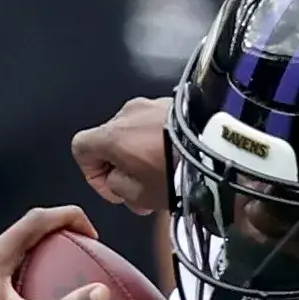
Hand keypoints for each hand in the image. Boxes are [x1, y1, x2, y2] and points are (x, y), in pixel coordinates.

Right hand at [73, 96, 173, 216]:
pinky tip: (179, 159)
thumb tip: (118, 181)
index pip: (80, 148)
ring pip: (135, 132)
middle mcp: (128, 114)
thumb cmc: (179, 171)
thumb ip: (118, 188)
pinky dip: (162, 141)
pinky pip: (157, 124)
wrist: (218, 148)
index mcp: (112, 135)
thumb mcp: (140, 196)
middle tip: (142, 189)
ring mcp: (152, 104)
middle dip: (123, 166)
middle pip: (110, 140)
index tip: (113, 187)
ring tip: (166, 175)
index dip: (92, 173)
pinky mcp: (174, 104)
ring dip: (143, 153)